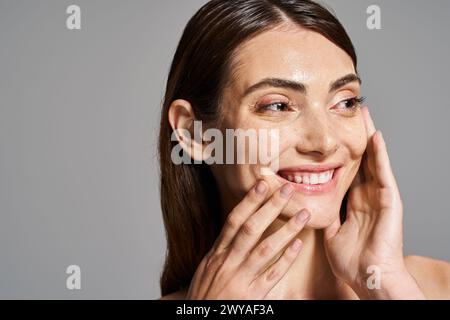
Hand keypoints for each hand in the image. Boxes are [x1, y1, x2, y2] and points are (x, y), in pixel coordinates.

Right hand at [186, 181, 310, 298]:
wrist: (201, 319)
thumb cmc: (204, 294)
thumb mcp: (206, 267)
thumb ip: (221, 249)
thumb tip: (233, 230)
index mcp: (217, 253)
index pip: (234, 221)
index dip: (249, 201)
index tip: (262, 184)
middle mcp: (229, 262)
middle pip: (251, 228)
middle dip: (270, 207)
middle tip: (286, 190)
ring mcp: (241, 278)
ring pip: (265, 249)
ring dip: (286, 230)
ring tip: (303, 215)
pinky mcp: (252, 296)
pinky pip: (272, 275)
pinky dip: (286, 259)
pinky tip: (298, 245)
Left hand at [323, 107, 424, 298]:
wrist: (368, 276)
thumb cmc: (352, 259)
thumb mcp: (331, 231)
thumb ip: (325, 215)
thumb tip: (310, 205)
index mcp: (354, 202)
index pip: (348, 170)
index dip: (342, 152)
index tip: (333, 134)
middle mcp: (367, 195)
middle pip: (362, 159)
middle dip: (355, 137)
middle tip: (350, 113)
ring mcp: (380, 196)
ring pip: (374, 160)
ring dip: (369, 137)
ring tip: (364, 115)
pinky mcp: (390, 200)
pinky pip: (384, 173)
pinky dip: (380, 155)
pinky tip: (376, 137)